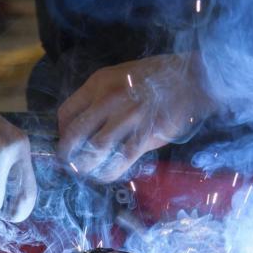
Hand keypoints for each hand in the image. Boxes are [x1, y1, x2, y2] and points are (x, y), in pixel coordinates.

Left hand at [58, 54, 215, 182]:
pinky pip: (120, 160)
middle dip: (66, 154)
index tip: (66, 141)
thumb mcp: (120, 75)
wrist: (191, 79)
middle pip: (75, 134)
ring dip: (85, 166)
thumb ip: (101, 96)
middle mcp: (109, 100)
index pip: (67, 112)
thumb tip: (85, 123)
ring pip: (95, 150)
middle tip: (67, 163)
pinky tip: (104, 176)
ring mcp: (128, 118)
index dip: (61, 132)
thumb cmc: (156, 76)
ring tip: (84, 172)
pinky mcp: (146, 135)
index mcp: (99, 83)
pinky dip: (108, 172)